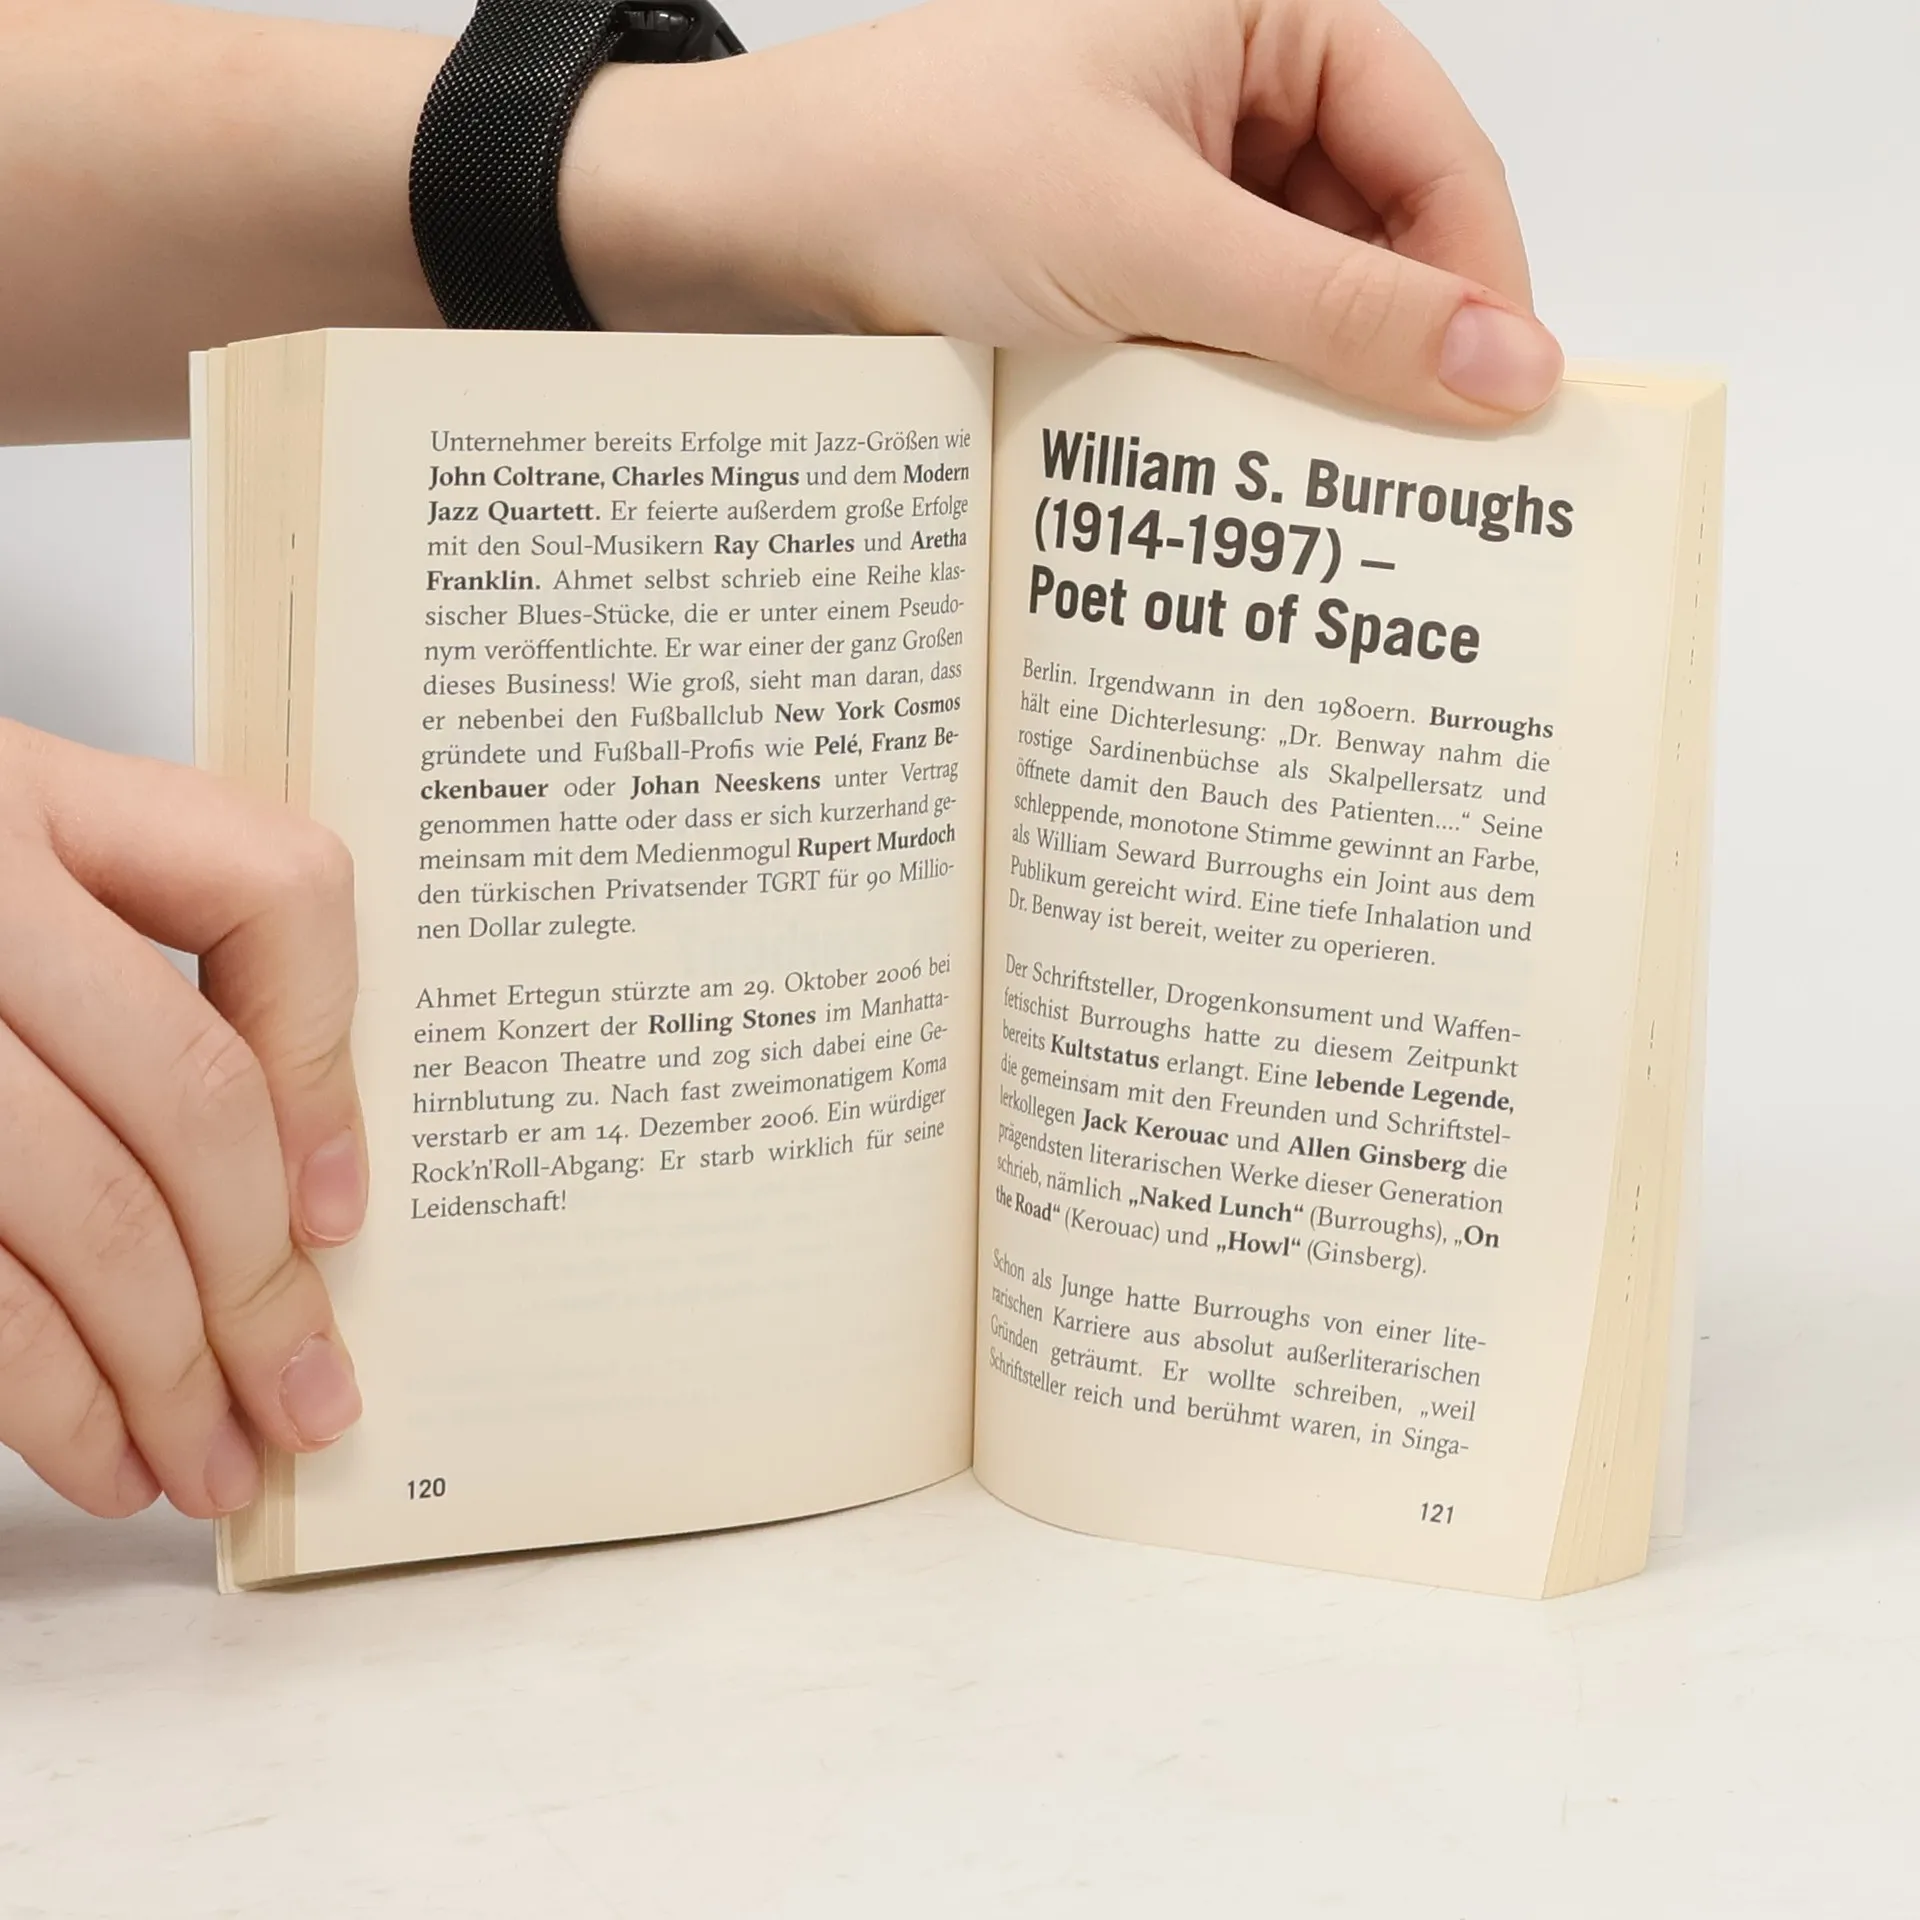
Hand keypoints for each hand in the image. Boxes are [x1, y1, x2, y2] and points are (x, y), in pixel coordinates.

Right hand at [0, 721, 364, 1518]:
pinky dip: (50, 1404)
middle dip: (262, 1286)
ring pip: (87, 1219)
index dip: (331, 1071)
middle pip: (190, 1101)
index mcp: (32, 794)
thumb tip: (294, 1201)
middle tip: (305, 1400)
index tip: (339, 1213)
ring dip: (166, 1377)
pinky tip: (96, 1450)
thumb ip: (126, 978)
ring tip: (211, 1462)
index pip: (273, 891)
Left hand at [567, 0, 1561, 424]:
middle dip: (1385, 346)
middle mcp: (1223, 82)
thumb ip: (1337, 312)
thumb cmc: (919, 175)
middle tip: (1412, 478)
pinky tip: (1222, 463)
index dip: (1477, 281)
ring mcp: (1162, 173)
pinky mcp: (1109, 254)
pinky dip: (1222, 394)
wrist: (733, 229)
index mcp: (1261, 12)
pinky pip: (1210, 328)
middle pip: (1370, 228)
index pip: (1437, 149)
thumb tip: (1511, 369)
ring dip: (1297, 383)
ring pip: (1288, 293)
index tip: (1501, 412)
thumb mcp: (1154, 244)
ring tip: (1308, 483)